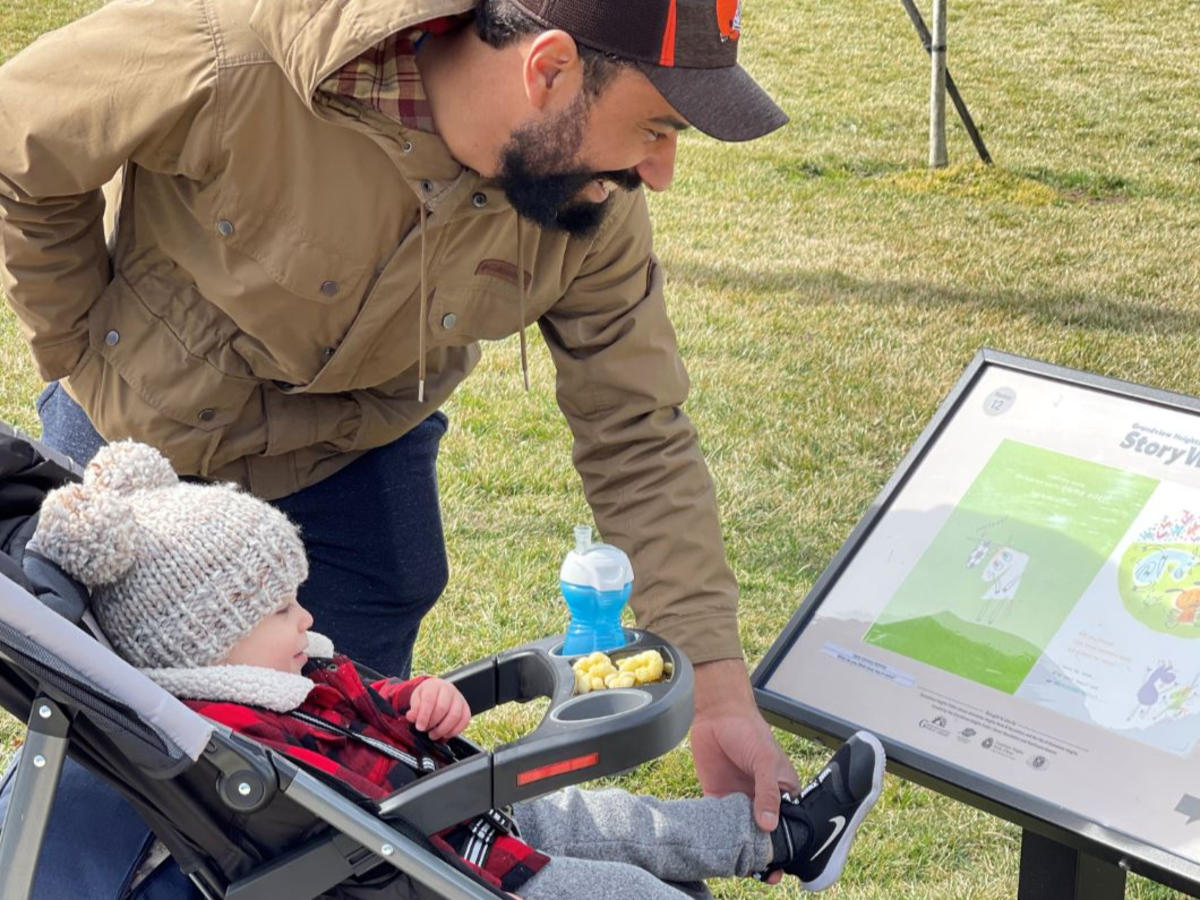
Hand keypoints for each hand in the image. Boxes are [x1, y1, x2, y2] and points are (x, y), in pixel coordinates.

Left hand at [406, 677, 470, 740]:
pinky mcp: (466, 708)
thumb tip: (411, 717)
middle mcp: (449, 690)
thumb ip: (414, 708)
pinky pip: (464, 720)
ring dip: (443, 729)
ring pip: (455, 715)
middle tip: (426, 730)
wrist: (438, 691)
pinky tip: (445, 734)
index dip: (424, 715)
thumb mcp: (416, 699)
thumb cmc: (426, 696)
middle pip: (443, 708)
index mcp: (434, 685)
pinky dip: (455, 730)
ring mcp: (459, 698)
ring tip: (434, 735)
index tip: (420, 727)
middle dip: (433, 723)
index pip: (429, 699)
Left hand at [690, 659, 799, 862]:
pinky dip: (719, 835)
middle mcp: (762, 801)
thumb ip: (768, 792)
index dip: (786, 845)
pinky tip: (718, 846)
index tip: (781, 863)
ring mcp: (740, 801)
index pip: (789, 826)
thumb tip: (769, 825)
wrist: (717, 714)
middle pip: (766, 835)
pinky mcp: (717, 798)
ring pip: (742, 834)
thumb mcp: (764, 760)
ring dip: (741, 849)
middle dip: (764, 854)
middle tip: (761, 871)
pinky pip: (719, 823)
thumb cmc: (749, 731)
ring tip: (739, 863)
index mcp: (783, 792)